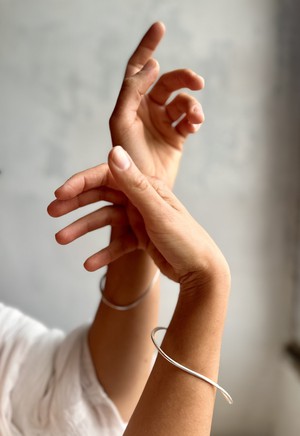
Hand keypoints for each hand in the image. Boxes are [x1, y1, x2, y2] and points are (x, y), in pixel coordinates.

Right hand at [48, 147, 228, 287]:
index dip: (82, 182)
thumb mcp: (157, 211)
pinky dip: (103, 252)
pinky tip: (88, 264)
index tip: (59, 193)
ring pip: (105, 220)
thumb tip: (114, 151)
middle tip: (52, 212)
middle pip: (102, 196)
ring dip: (83, 229)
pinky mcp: (141, 238)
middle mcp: (141, 199)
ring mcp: (140, 219)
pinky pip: (117, 243)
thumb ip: (134, 184)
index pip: (107, 176)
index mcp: (145, 186)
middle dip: (76, 203)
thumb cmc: (185, 239)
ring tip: (60, 239)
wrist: (203, 272)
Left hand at [110, 22, 204, 186]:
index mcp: (129, 105)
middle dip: (183, 78)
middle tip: (197, 83)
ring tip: (195, 119)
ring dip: (192, 105)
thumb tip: (152, 64)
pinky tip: (194, 126)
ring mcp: (162, 123)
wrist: (142, 192)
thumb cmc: (126, 159)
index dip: (147, 46)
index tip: (160, 26)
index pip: (138, 68)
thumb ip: (133, 91)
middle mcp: (146, 111)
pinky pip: (189, 118)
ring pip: (182, 101)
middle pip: (167, 82)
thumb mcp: (123, 122)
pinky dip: (194, 118)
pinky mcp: (176, 137)